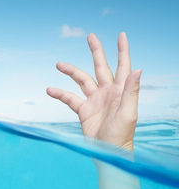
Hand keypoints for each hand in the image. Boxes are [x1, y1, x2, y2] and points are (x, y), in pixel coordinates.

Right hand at [46, 32, 141, 150]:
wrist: (108, 153)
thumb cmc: (122, 135)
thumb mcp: (128, 113)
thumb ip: (131, 91)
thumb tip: (138, 68)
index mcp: (120, 90)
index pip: (123, 66)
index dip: (122, 50)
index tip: (121, 35)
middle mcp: (108, 92)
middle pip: (100, 67)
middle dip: (96, 51)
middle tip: (90, 36)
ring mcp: (95, 100)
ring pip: (81, 80)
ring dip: (71, 71)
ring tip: (58, 64)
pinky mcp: (84, 111)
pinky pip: (70, 98)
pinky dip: (60, 94)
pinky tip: (50, 90)